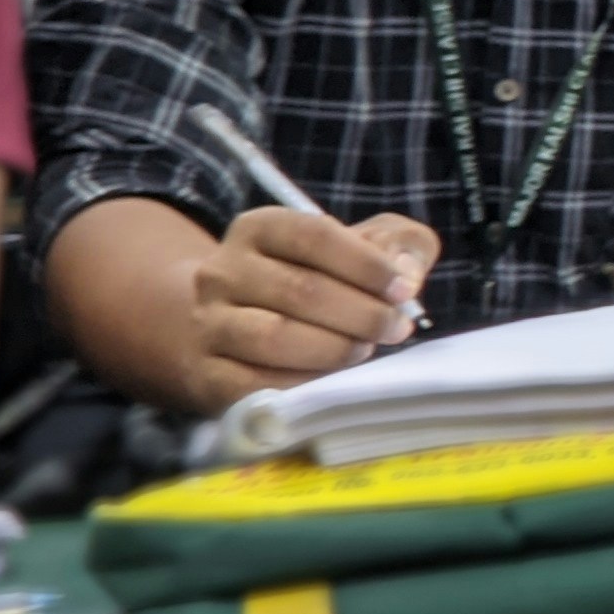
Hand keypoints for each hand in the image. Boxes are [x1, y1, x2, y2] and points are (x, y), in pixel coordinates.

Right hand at [186, 205, 438, 395]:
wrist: (234, 332)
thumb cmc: (313, 283)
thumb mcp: (358, 249)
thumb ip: (397, 243)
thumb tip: (406, 272)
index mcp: (259, 228)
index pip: (314, 235)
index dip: (366, 264)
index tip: (404, 290)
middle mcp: (223, 271)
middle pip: (300, 289)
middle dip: (362, 313)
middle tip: (396, 329)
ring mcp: (208, 323)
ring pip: (274, 336)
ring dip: (334, 349)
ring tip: (363, 351)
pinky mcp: (207, 373)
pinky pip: (256, 383)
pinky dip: (302, 385)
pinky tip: (330, 382)